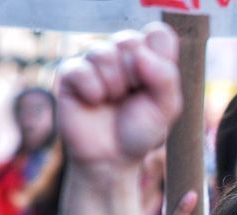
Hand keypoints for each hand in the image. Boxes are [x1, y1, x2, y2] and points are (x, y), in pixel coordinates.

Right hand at [57, 24, 181, 168]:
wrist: (112, 157)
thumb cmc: (141, 130)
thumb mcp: (166, 108)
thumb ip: (165, 78)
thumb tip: (140, 54)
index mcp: (149, 57)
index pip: (158, 34)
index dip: (159, 56)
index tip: (155, 82)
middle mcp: (120, 54)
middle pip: (129, 40)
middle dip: (135, 75)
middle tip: (132, 96)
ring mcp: (94, 61)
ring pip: (103, 53)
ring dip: (114, 85)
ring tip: (113, 100)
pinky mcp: (70, 73)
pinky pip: (81, 69)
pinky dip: (93, 90)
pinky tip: (95, 102)